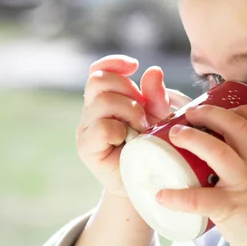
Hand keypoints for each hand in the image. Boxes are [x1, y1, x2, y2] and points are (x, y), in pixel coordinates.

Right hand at [77, 55, 190, 197]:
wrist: (147, 182)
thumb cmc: (153, 148)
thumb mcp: (160, 118)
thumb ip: (156, 96)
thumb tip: (153, 70)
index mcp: (105, 100)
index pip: (99, 70)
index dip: (114, 63)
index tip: (134, 66)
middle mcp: (91, 111)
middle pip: (100, 80)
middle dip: (129, 91)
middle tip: (144, 115)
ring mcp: (86, 129)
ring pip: (103, 101)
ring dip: (130, 111)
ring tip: (141, 130)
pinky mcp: (86, 148)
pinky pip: (102, 127)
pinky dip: (121, 130)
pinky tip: (131, 142)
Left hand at [155, 104, 246, 245]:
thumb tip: (244, 175)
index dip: (246, 109)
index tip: (231, 107)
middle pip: (236, 125)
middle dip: (212, 113)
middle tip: (193, 113)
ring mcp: (246, 184)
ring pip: (217, 150)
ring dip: (192, 138)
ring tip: (176, 134)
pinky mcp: (231, 207)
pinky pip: (199, 199)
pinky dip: (178, 197)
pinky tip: (162, 195)